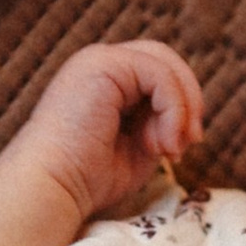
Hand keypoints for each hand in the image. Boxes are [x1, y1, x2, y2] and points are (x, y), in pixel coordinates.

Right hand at [8, 41, 204, 224]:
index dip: (181, 104)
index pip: (158, 73)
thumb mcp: (139, 146)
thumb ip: (161, 124)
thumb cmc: (88, 177)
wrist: (53, 186)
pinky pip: (160, 75)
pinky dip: (172, 110)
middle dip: (188, 100)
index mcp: (104, 80)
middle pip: (165, 60)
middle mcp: (100, 63)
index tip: (182, 148)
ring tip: (171, 149)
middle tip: (192, 141)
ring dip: (181, 109)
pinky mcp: (103, 64)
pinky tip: (160, 145)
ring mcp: (100, 59)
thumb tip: (191, 120)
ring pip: (165, 65)